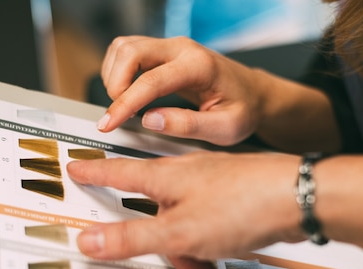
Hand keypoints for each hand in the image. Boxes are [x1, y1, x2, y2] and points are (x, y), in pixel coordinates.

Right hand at [67, 151, 305, 268]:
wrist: (299, 197)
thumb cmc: (243, 203)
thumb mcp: (176, 232)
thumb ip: (130, 238)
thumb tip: (88, 241)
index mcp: (165, 178)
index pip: (117, 173)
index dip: (93, 172)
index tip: (76, 166)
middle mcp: (187, 176)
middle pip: (155, 212)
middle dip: (161, 244)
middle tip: (172, 264)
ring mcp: (212, 185)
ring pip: (185, 224)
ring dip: (191, 253)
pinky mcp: (234, 197)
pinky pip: (209, 226)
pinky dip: (211, 247)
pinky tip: (222, 260)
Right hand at [97, 36, 264, 145]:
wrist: (254, 94)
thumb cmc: (243, 110)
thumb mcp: (225, 128)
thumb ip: (188, 125)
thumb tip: (150, 121)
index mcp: (199, 66)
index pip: (150, 81)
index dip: (124, 104)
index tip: (108, 124)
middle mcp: (182, 49)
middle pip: (130, 51)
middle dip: (114, 84)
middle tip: (117, 115)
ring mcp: (171, 47)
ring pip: (124, 47)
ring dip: (114, 77)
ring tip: (124, 106)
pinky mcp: (162, 52)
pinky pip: (128, 52)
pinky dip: (118, 72)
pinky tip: (128, 94)